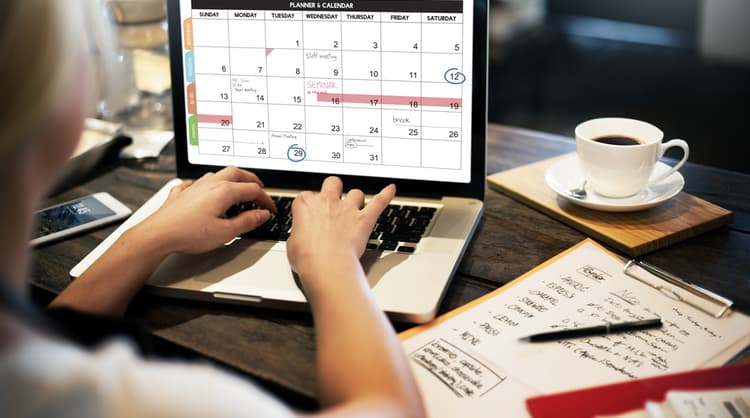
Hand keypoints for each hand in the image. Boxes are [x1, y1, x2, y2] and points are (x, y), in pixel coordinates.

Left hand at [135, 166, 275, 254]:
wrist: (158, 234)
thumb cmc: (188, 234)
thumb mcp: (225, 233)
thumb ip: (247, 222)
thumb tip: (261, 215)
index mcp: (224, 192)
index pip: (252, 190)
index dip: (265, 199)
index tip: (270, 208)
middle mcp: (209, 184)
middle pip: (236, 173)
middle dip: (251, 179)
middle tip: (259, 188)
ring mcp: (194, 187)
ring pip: (217, 174)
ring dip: (230, 178)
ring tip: (236, 186)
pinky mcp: (180, 194)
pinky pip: (195, 182)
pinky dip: (205, 185)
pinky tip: (203, 190)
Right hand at [286, 176, 394, 280]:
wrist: (326, 265)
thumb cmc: (308, 257)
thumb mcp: (292, 243)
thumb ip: (299, 233)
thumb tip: (301, 237)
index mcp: (306, 204)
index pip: (307, 196)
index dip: (310, 206)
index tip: (310, 214)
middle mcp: (327, 202)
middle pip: (332, 182)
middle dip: (334, 188)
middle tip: (333, 197)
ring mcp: (347, 209)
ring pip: (356, 192)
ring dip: (356, 198)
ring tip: (355, 206)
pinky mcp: (364, 219)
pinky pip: (379, 202)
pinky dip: (386, 195)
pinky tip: (391, 189)